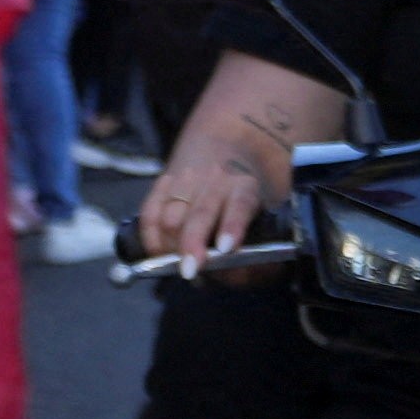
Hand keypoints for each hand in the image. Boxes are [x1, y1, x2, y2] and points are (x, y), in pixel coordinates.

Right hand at [133, 121, 291, 267]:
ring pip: (168, 218)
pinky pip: (149, 215)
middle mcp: (215, 179)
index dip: (232, 226)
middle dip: (190, 245)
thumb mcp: (270, 210)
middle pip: (198, 215)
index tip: (227, 248)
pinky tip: (160, 253)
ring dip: (171, 248)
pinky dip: (151, 238)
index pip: (240, 205)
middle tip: (189, 271)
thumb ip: (263, 247)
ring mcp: (186, 179)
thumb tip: (244, 276)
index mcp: (246, 185)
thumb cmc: (252, 191)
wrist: (231, 142)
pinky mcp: (163, 182)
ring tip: (180, 267)